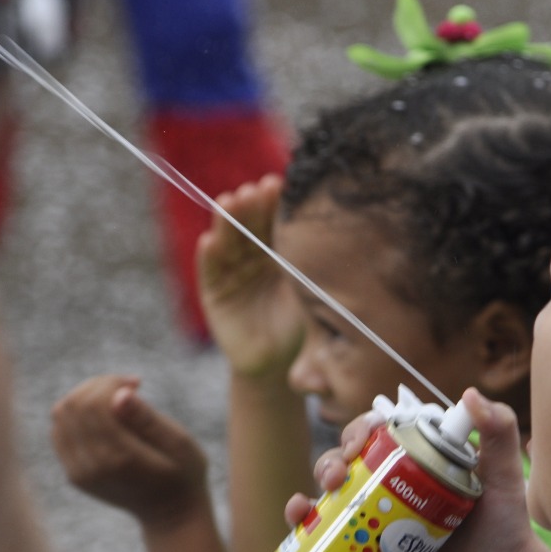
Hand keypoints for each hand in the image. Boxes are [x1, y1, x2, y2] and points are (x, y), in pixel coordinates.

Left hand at [51, 375, 208, 529]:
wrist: (170, 513)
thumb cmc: (183, 474)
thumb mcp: (180, 444)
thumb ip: (149, 419)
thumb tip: (119, 394)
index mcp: (120, 458)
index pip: (92, 404)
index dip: (111, 382)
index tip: (137, 382)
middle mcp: (92, 467)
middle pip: (72, 406)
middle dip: (97, 386)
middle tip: (126, 387)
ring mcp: (79, 474)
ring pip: (61, 416)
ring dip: (85, 397)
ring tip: (115, 399)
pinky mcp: (74, 475)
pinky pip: (59, 432)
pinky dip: (77, 415)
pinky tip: (105, 417)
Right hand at [198, 174, 303, 379]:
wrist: (279, 367)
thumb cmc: (302, 328)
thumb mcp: (311, 293)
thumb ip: (312, 266)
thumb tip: (341, 230)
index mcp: (280, 252)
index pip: (274, 223)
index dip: (273, 204)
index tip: (278, 184)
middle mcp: (254, 257)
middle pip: (250, 226)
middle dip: (250, 207)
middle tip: (253, 189)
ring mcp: (233, 273)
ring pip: (228, 242)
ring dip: (226, 223)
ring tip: (227, 203)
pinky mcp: (214, 292)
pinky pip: (211, 271)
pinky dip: (209, 256)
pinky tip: (210, 241)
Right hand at [284, 389, 550, 551]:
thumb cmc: (506, 532)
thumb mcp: (506, 478)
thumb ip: (500, 434)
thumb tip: (471, 393)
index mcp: (418, 465)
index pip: (381, 436)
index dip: (362, 430)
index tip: (361, 439)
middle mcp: (393, 490)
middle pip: (349, 464)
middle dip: (332, 460)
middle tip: (336, 474)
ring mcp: (377, 525)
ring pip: (333, 499)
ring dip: (312, 490)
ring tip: (314, 498)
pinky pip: (330, 543)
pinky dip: (307, 530)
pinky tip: (300, 525)